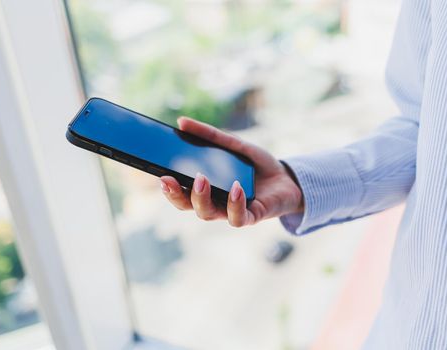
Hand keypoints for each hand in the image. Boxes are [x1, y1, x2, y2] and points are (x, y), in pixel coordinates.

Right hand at [159, 117, 303, 226]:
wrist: (288, 178)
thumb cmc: (256, 165)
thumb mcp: (233, 145)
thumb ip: (210, 135)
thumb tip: (181, 121)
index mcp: (206, 188)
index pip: (180, 191)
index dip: (168, 187)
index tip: (159, 174)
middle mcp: (215, 203)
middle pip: (188, 206)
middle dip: (176, 195)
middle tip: (168, 179)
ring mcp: (231, 211)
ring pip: (208, 214)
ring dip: (201, 198)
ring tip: (201, 179)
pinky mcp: (251, 217)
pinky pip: (237, 217)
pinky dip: (234, 203)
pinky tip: (235, 187)